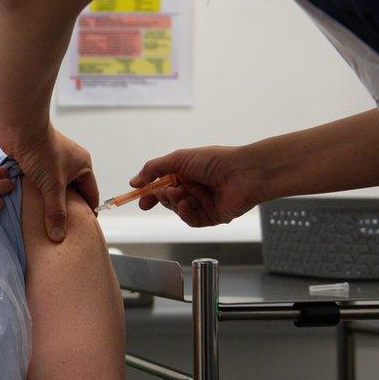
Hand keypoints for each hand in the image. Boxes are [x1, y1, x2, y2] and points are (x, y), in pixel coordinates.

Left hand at [0, 122, 98, 241]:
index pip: (90, 194)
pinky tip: (32, 209)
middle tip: (64, 232)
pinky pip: (40, 184)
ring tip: (47, 224)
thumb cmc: (42, 152)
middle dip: (67, 210)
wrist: (19, 127)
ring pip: (54, 189)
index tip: (84, 230)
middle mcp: (70, 164)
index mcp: (82, 166)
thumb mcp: (53, 185)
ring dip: (50, 203)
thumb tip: (59, 237)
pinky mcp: (35, 163)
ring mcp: (52, 163)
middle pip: (72, 193)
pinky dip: (37, 195)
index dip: (88, 212)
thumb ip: (56, 211)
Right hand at [129, 145, 264, 226]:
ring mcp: (203, 204)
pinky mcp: (212, 217)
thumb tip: (135, 181)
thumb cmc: (215, 161)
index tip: (138, 197)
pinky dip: (186, 213)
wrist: (244, 173)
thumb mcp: (178, 159)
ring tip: (180, 194)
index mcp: (187, 173)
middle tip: (159, 194)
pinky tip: (188, 204)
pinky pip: (192, 220)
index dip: (149, 192)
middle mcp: (195, 188)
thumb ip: (154, 169)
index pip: (163, 185)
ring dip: (174, 203)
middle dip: (161, 197)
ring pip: (178, 210)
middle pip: (168, 199)